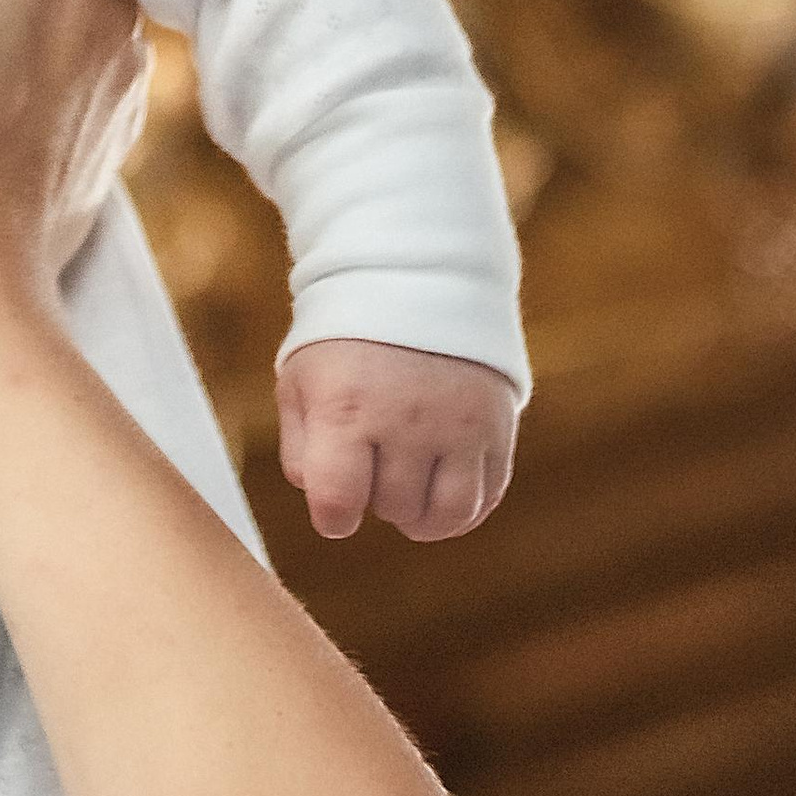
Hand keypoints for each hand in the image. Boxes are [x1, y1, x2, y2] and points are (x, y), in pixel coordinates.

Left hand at [277, 337, 517, 542]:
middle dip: (377, 498)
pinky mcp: (496, 426)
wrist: (416, 277)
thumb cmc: (346, 337)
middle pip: (393, 508)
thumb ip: (299, 447)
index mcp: (346, 407)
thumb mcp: (300, 379)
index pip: (338, 502)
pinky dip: (463, 511)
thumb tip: (323, 501)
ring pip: (446, 516)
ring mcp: (457, 425)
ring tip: (408, 490)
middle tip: (373, 464)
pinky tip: (442, 491)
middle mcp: (406, 420)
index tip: (336, 506)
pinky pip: (486, 498)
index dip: (333, 518)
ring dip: (421, 516)